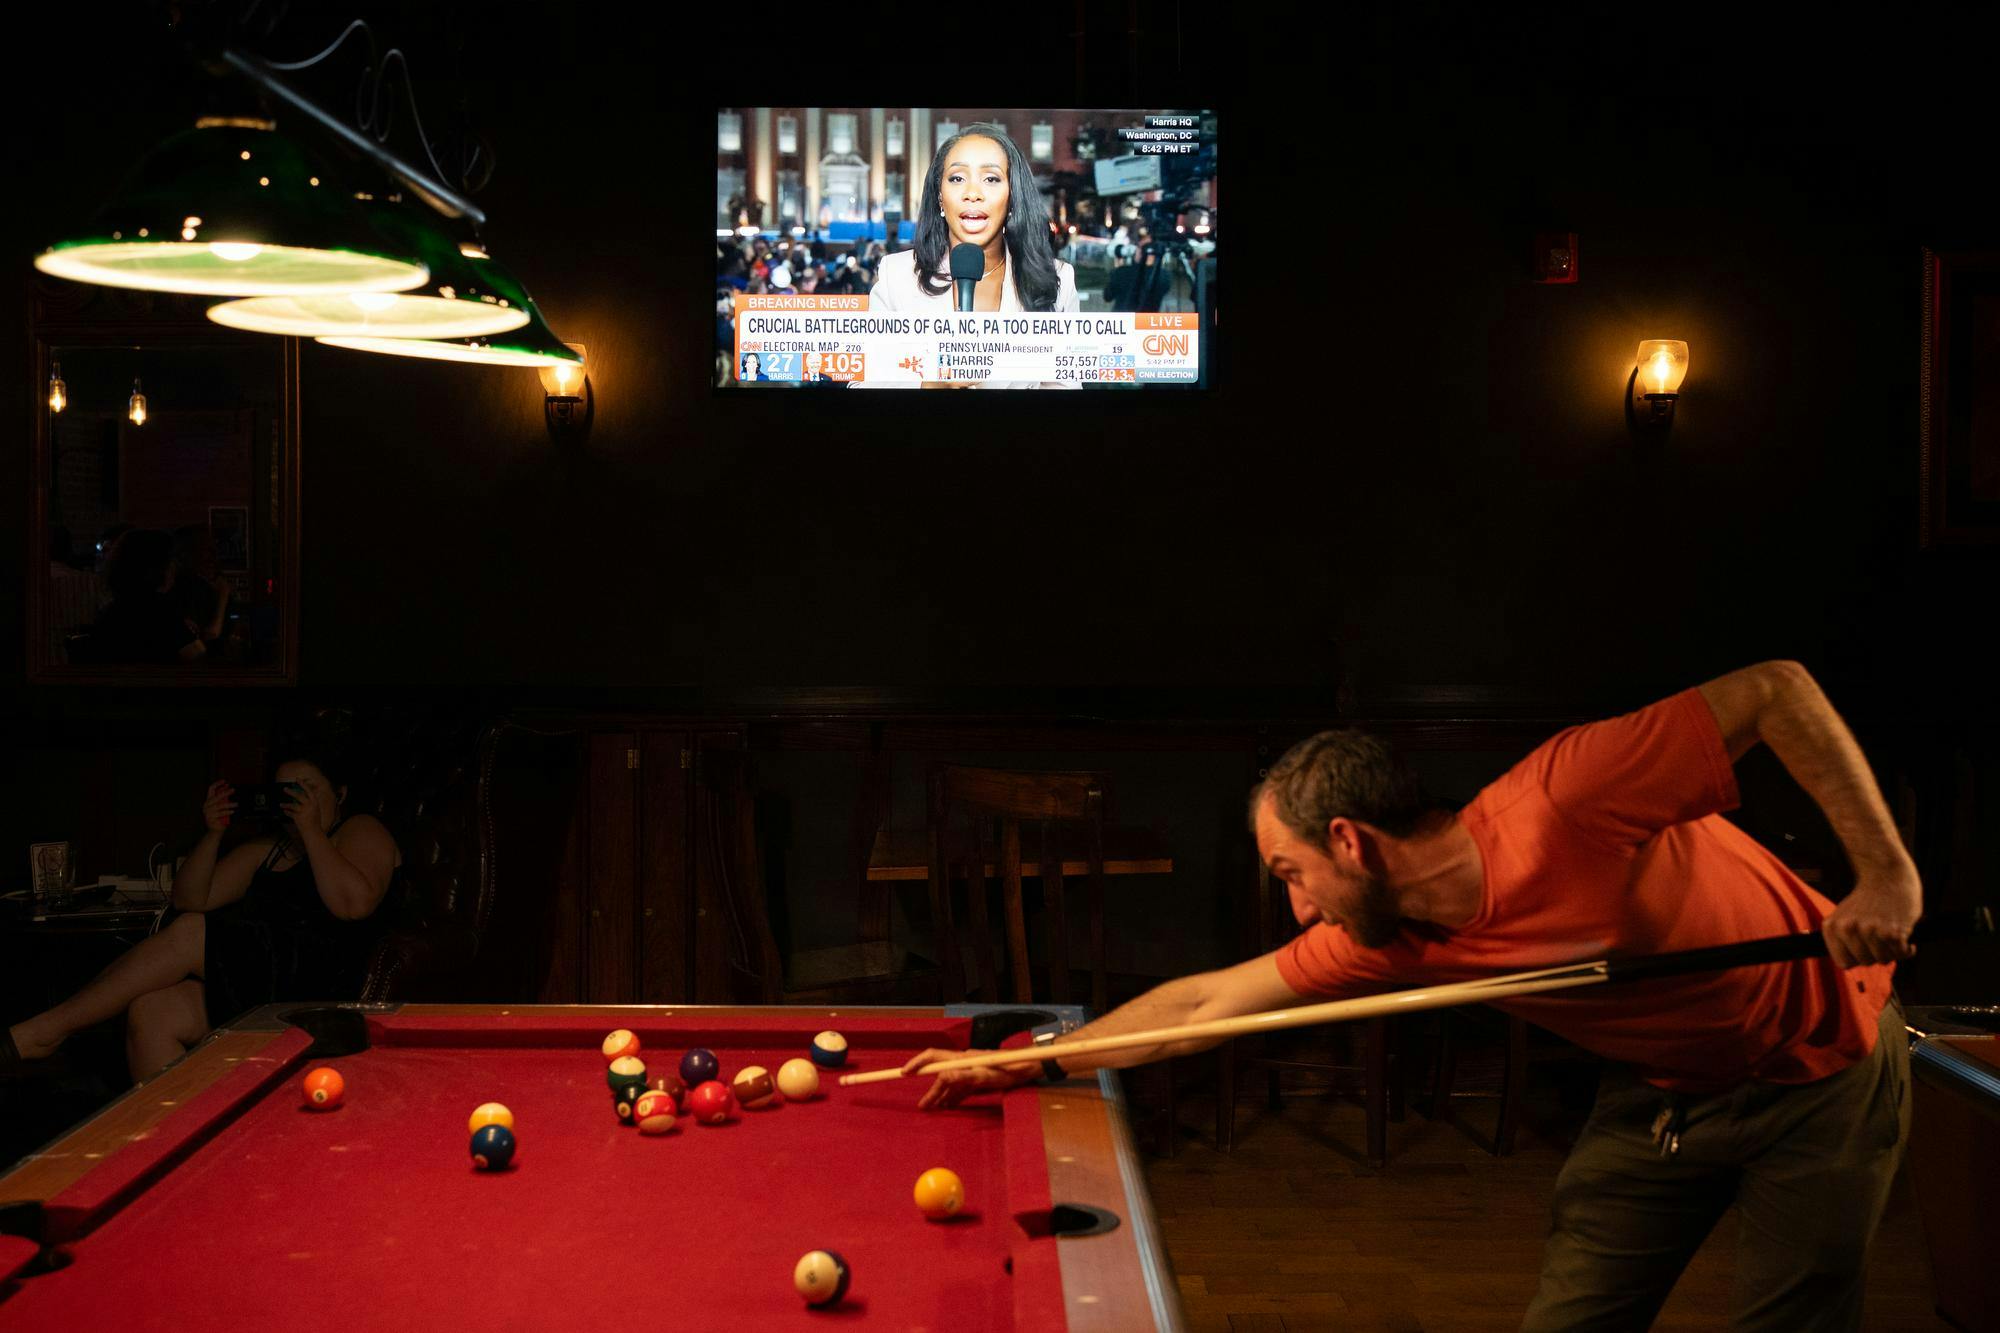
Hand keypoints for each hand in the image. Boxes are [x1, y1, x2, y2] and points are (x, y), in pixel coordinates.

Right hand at [202, 780, 235, 832]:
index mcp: (209, 801)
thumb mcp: (222, 807)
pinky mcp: (210, 818)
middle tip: (233, 790)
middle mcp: (206, 806)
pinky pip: (220, 813)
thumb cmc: (220, 818)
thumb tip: (229, 790)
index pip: (211, 789)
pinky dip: (227, 812)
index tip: (225, 781)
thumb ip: (224, 799)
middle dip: (225, 792)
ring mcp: (207, 812)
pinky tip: (232, 811)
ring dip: (229, 804)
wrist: (215, 830)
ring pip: (219, 806)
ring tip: (236, 804)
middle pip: (216, 797)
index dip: (217, 784)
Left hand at [278, 782, 311, 829]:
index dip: (303, 784)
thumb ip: (310, 803)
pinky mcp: (298, 817)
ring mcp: (304, 811)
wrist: (313, 832)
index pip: (309, 790)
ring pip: (292, 804)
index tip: (298, 779)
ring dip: (285, 804)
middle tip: (285, 789)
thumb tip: (301, 797)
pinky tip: (284, 811)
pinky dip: (287, 812)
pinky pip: (290, 813)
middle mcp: (310, 805)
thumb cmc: (314, 822)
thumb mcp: (315, 810)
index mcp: (315, 802)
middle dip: (291, 791)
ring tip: (281, 804)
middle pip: (299, 796)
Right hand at [901, 1047, 1039, 1110]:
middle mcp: (964, 1063)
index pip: (934, 1057)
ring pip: (950, 1084)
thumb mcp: (989, 1075)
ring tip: (933, 1110)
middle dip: (929, 1090)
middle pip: (940, 1074)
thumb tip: (943, 1076)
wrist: (1031, 1067)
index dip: (918, 1064)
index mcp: (962, 1059)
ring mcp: (972, 1071)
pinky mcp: (980, 1079)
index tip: (904, 1073)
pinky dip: (954, 1098)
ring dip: (941, 1096)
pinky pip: (962, 1089)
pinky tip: (949, 1107)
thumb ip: (966, 1076)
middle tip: (922, 1107)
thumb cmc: (1011, 1070)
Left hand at [1823, 864, 1921, 966]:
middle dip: (1875, 954)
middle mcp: (1848, 929)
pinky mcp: (1892, 931)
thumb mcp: (1844, 916)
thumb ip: (1841, 939)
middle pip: (1865, 962)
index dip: (1857, 958)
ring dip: (1892, 951)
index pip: (1843, 962)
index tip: (1864, 948)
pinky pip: (1901, 954)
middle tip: (1881, 938)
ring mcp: (1870, 930)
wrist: (1887, 876)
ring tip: (1891, 935)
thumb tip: (1844, 964)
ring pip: (1883, 960)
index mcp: (1832, 927)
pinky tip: (1904, 935)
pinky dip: (1907, 949)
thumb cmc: (1868, 899)